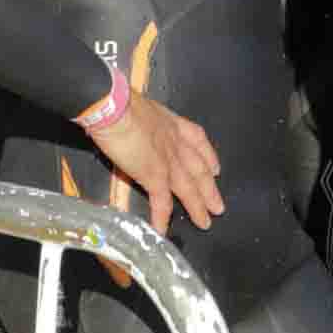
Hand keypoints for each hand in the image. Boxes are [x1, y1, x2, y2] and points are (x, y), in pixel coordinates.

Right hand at [85, 91, 225, 232]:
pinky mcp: (154, 175)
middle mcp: (175, 142)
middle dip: (209, 189)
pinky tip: (163, 230)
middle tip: (218, 206)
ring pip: (188, 188)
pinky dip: (163, 218)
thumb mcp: (135, 107)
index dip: (208, 156)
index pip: (197, 140)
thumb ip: (138, 120)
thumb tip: (127, 123)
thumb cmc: (118, 102)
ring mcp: (168, 160)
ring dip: (197, 207)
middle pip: (198, 169)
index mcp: (170, 123)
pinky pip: (162, 202)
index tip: (215, 168)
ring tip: (204, 223)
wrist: (113, 107)